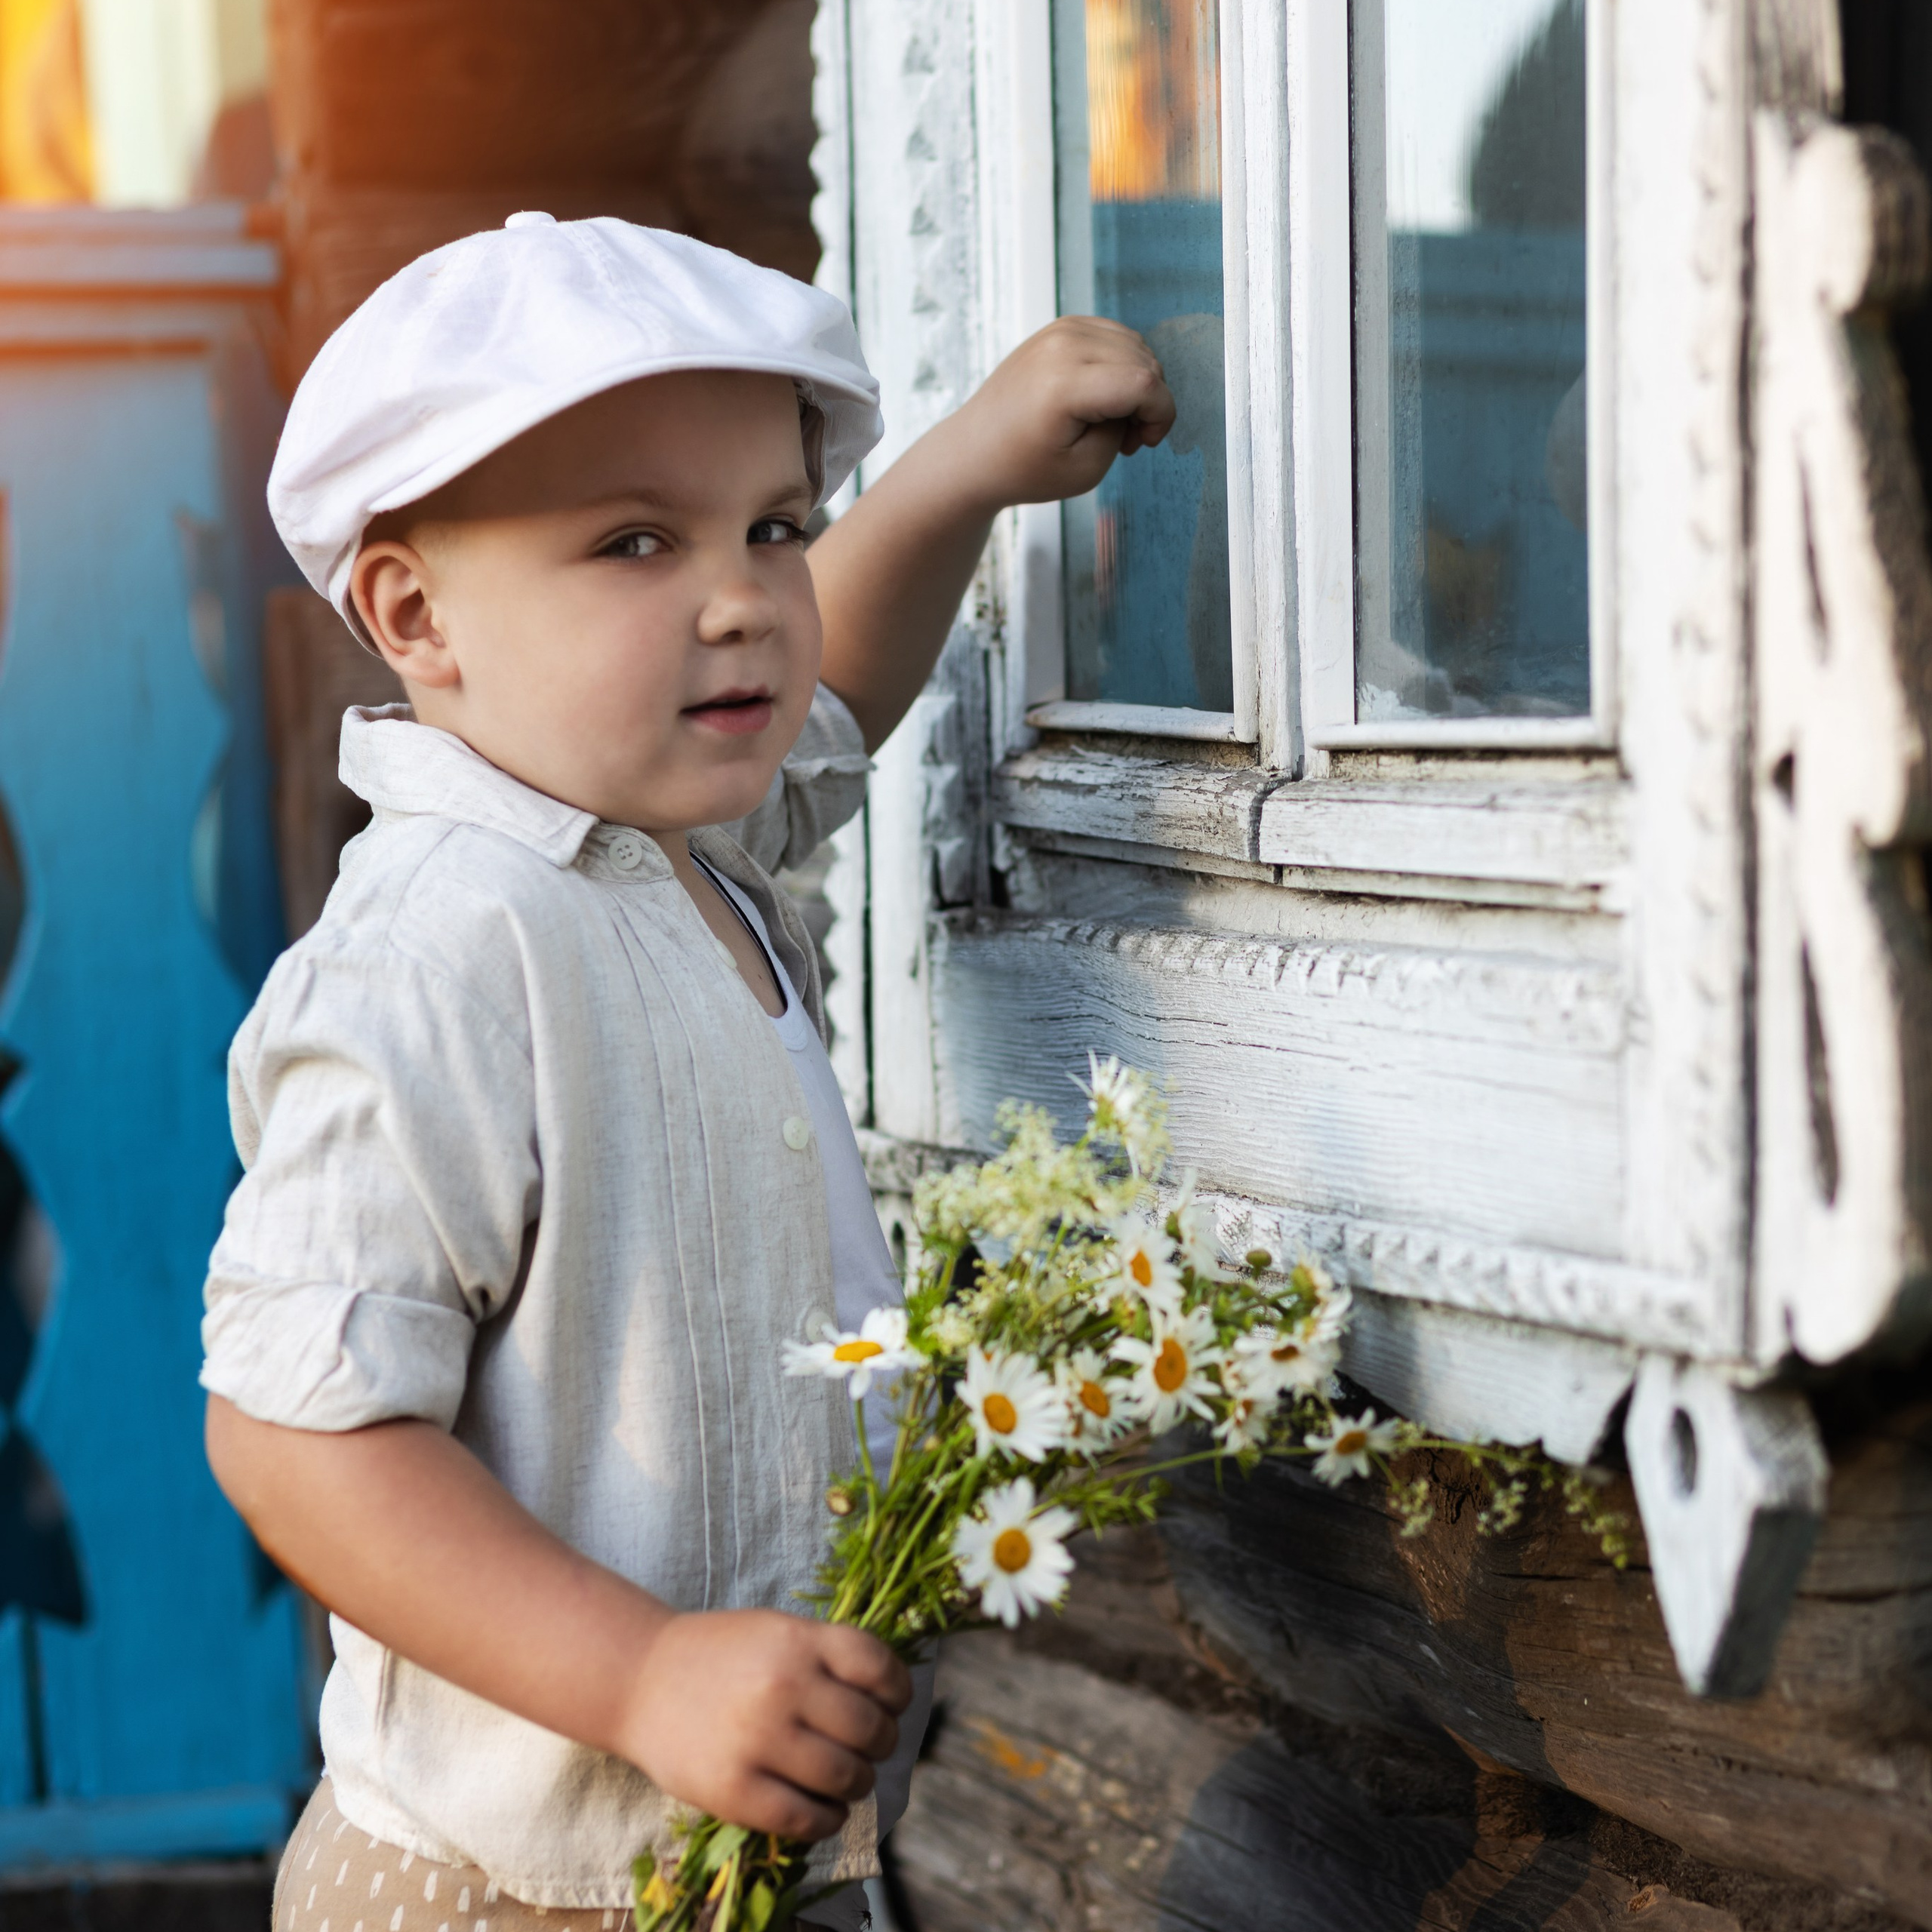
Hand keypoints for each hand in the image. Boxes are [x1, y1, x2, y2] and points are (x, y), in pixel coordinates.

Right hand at [618, 1609, 912, 1840]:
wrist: (639, 1680)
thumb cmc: (720, 1656)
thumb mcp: (776, 1631)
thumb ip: (828, 1656)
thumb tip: (892, 1698)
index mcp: (797, 1640)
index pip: (879, 1668)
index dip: (898, 1692)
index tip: (893, 1705)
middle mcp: (783, 1686)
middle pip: (869, 1729)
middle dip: (882, 1743)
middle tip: (871, 1747)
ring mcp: (757, 1739)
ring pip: (846, 1777)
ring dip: (859, 1783)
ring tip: (847, 1778)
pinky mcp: (734, 1790)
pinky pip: (806, 1819)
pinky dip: (828, 1819)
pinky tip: (824, 1809)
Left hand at [933, 315, 1175, 515]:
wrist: (974, 452)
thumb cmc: (1023, 469)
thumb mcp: (1086, 470)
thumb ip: (1124, 429)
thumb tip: (1141, 399)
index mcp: (1065, 383)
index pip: (1144, 382)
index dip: (1161, 415)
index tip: (1146, 443)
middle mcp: (1062, 345)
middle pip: (1144, 361)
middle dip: (1149, 403)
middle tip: (1125, 441)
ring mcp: (1060, 329)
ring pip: (1135, 346)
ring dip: (1137, 383)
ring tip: (1112, 421)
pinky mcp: (1060, 327)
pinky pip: (1116, 337)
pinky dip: (1123, 365)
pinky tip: (1104, 397)